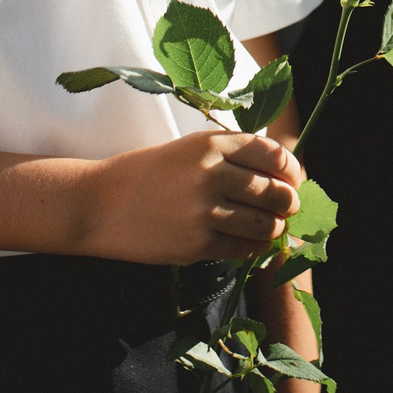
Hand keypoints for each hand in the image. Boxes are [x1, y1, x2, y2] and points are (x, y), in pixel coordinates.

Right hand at [75, 131, 299, 264]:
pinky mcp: (196, 244)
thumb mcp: (190, 149)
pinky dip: (251, 248)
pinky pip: (243, 249)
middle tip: (287, 208)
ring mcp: (204, 211)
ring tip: (268, 227)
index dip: (292, 170)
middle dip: (289, 203)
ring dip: (273, 229)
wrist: (99, 204)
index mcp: (212, 144)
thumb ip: (234, 155)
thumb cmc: (149, 174)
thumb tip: (287, 175)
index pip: (274, 155)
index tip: (293, 180)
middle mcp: (212, 173)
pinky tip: (245, 242)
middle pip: (276, 192)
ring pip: (265, 225)